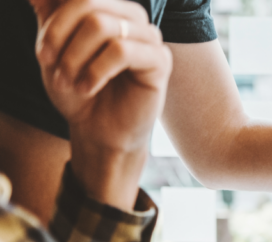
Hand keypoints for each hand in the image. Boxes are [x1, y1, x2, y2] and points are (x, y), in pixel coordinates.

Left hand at [31, 0, 171, 209]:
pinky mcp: (160, 61)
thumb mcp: (55, 49)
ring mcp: (149, 37)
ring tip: (70, 82)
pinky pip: (122, 50)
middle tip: (51, 67)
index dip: (54, 23)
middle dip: (60, 37)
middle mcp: (131, 17)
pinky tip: (88, 88)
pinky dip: (96, 71)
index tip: (43, 55)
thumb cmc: (79, 91)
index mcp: (109, 8)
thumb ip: (49, 15)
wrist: (99, 131)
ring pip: (102, 25)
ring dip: (75, 57)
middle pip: (88, 4)